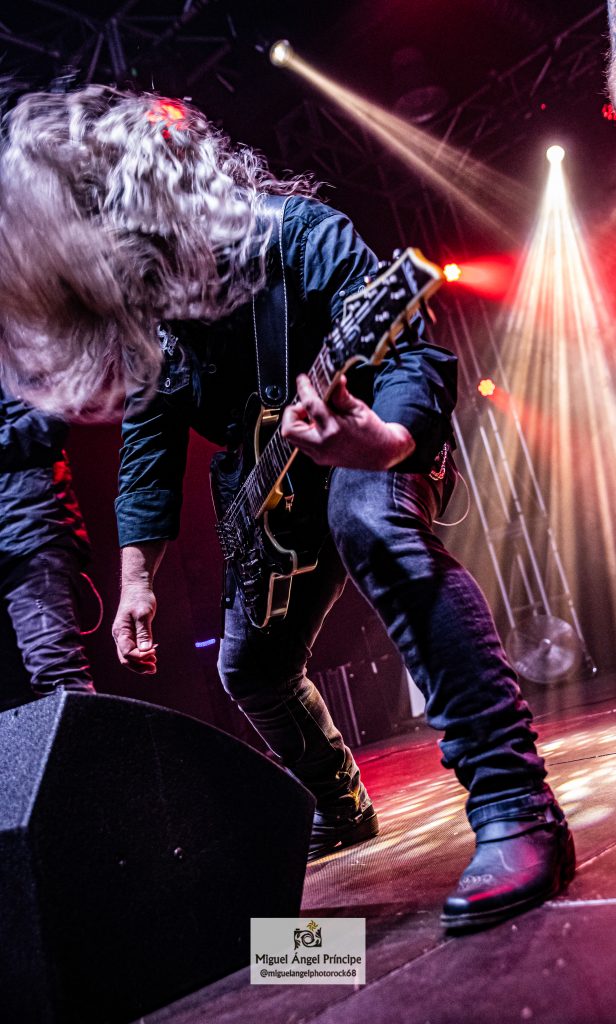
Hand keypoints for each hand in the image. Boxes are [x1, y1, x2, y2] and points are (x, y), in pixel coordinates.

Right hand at [112, 585, 157, 674]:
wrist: (137, 588)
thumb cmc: (140, 598)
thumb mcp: (143, 614)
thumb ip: (144, 632)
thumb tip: (145, 650)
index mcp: (120, 632)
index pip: (127, 653)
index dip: (140, 657)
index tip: (154, 653)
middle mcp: (120, 636)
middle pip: (125, 659)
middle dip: (139, 666)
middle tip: (154, 669)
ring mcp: (124, 636)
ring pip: (128, 657)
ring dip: (140, 663)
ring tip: (154, 666)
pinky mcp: (130, 635)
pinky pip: (133, 650)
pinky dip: (141, 656)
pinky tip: (152, 656)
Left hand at [280, 374, 415, 469]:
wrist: (383, 453)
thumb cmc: (374, 433)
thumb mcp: (358, 408)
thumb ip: (341, 395)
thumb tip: (334, 380)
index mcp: (334, 430)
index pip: (310, 405)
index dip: (304, 388)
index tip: (303, 380)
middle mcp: (323, 445)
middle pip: (289, 429)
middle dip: (293, 412)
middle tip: (305, 404)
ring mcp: (320, 454)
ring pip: (293, 438)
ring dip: (298, 422)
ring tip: (313, 414)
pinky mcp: (319, 458)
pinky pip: (301, 443)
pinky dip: (304, 430)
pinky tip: (318, 424)